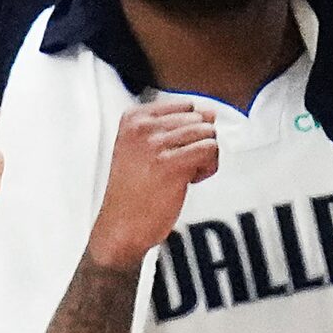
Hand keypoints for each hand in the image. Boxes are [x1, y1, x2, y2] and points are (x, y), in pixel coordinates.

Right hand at [87, 99, 218, 270]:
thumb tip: (212, 112)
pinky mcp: (172, 164)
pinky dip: (208, 167)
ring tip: (185, 174)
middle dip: (198, 143)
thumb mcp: (142, 147)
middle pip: (199, 119)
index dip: (189, 130)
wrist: (121, 226)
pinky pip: (210, 150)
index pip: (185, 106)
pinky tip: (191, 181)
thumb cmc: (135, 191)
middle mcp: (142, 127)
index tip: (173, 152)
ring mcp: (155, 145)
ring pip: (208, 133)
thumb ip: (174, 126)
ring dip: (205, 156)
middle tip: (179, 167)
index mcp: (133, 118)